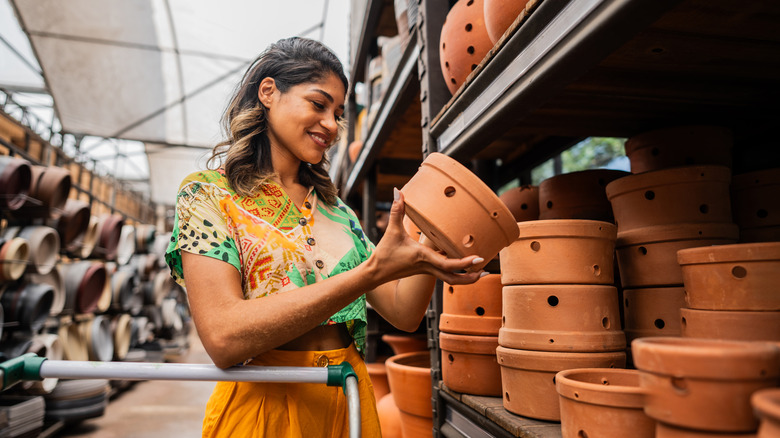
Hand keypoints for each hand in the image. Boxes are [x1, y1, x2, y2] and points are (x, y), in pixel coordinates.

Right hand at [365, 188, 485, 285]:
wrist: (375, 273)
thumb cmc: (385, 254)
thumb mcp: (392, 231)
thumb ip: (397, 211)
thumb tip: (399, 192)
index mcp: (423, 257)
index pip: (449, 264)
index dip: (465, 263)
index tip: (478, 258)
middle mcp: (428, 266)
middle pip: (454, 279)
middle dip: (471, 277)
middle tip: (485, 270)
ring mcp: (427, 270)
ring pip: (450, 279)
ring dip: (465, 277)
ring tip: (479, 269)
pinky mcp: (424, 270)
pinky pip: (443, 272)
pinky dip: (454, 269)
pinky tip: (461, 261)